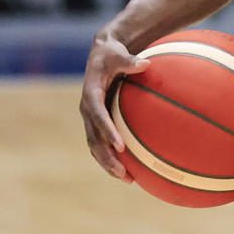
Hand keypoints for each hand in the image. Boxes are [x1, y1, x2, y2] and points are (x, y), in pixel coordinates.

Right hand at [79, 30, 149, 179]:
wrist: (101, 55)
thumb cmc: (112, 54)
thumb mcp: (119, 54)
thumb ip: (130, 61)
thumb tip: (146, 64)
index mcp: (90, 93)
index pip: (97, 115)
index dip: (107, 130)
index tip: (120, 145)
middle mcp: (87, 109)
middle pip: (94, 138)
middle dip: (107, 157)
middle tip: (123, 172)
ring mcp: (90, 117)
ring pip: (96, 146)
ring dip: (108, 163)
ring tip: (127, 179)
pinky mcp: (97, 122)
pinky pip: (102, 143)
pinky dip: (111, 157)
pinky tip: (130, 170)